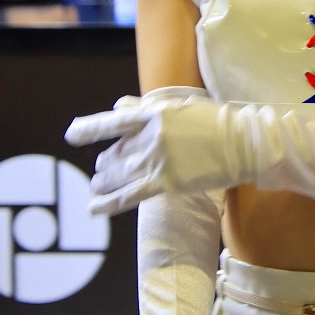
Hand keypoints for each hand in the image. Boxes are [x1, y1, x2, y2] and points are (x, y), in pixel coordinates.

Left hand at [65, 89, 225, 214]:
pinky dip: (108, 203)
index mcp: (153, 114)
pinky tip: (93, 208)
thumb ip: (145, 107)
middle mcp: (150, 137)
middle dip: (106, 162)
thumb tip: (118, 105)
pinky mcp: (166, 183)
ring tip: (97, 185)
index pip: (113, 122)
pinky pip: (128, 196)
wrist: (243, 143)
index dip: (89, 129)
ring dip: (103, 182)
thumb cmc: (214, 122)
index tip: (72, 134)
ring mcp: (157, 161)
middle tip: (103, 168)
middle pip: (115, 153)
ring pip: (117, 175)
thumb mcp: (179, 106)